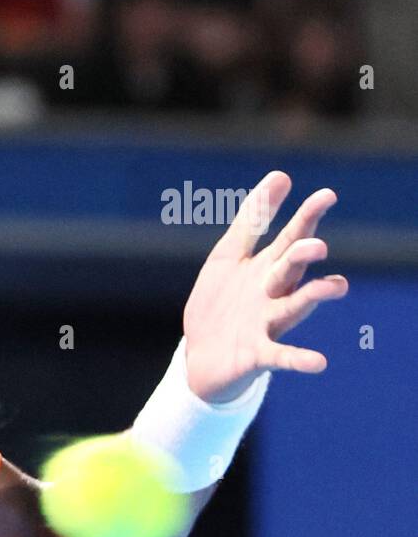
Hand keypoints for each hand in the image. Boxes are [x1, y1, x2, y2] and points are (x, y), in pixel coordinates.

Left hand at [182, 170, 349, 403]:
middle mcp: (273, 294)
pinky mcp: (258, 354)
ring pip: (294, 307)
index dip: (306, 217)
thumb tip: (282, 174)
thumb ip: (252, 220)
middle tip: (316, 245)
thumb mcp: (229, 256)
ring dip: (313, 297)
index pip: (290, 238)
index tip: (326, 195)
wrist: (200, 356)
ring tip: (336, 286)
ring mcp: (267, 324)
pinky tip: (319, 362)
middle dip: (303, 256)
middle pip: (291, 269)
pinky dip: (300, 359)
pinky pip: (281, 356)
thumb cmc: (220, 303)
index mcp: (266, 269)